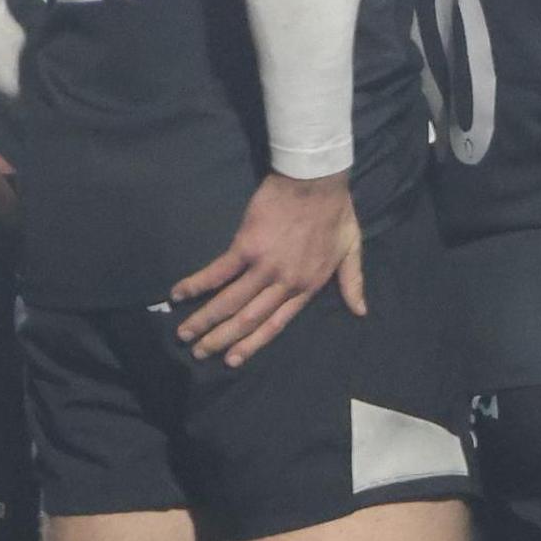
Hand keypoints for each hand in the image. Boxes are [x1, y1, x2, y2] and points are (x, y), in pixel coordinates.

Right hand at [171, 171, 363, 366]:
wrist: (316, 181)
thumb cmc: (335, 212)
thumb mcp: (352, 249)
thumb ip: (353, 282)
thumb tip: (360, 311)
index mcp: (307, 287)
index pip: (276, 324)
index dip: (252, 344)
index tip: (232, 359)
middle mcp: (284, 283)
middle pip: (247, 318)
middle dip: (220, 339)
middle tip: (197, 352)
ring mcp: (263, 266)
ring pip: (230, 301)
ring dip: (204, 319)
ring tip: (184, 333)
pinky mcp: (246, 246)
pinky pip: (217, 271)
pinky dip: (197, 284)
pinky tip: (179, 295)